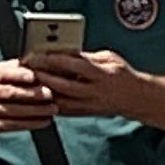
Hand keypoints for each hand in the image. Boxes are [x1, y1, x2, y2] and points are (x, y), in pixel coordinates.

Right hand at [0, 58, 58, 133]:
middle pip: (9, 93)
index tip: (35, 76)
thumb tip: (36, 59)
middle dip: (32, 94)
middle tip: (50, 94)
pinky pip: (13, 125)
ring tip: (53, 108)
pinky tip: (45, 120)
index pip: (2, 74)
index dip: (19, 75)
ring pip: (13, 110)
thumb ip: (13, 67)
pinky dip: (31, 123)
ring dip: (36, 110)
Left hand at [25, 48, 141, 119]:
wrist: (136, 99)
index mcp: (103, 75)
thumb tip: (64, 52)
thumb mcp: (109, 59)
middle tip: (28, 69)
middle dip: (44, 77)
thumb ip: (87, 56)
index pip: (76, 66)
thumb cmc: (122, 75)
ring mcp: (88, 105)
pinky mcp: (83, 113)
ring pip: (60, 100)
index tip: (41, 54)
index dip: (57, 60)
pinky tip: (38, 95)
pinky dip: (48, 102)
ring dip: (43, 92)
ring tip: (29, 82)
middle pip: (64, 85)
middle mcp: (95, 92)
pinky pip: (61, 110)